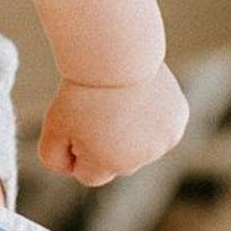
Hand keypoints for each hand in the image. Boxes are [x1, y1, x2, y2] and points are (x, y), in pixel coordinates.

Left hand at [39, 63, 187, 186]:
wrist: (116, 55)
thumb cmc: (81, 91)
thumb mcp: (54, 126)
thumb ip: (52, 158)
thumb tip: (69, 169)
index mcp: (110, 165)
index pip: (88, 175)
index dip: (76, 151)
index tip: (74, 125)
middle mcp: (142, 159)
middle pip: (115, 162)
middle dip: (103, 144)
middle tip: (96, 110)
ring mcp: (163, 140)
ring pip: (140, 146)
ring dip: (128, 131)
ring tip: (118, 102)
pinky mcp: (178, 121)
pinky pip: (159, 128)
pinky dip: (149, 116)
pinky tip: (137, 96)